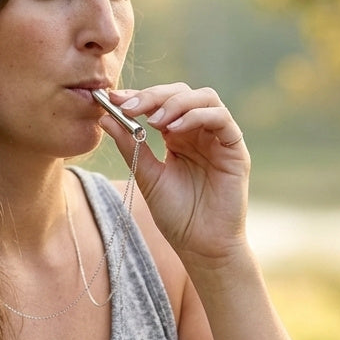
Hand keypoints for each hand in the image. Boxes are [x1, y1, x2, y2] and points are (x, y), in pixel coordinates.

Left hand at [101, 83, 249, 264]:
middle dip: (153, 95)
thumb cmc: (177, 215)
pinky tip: (175, 130)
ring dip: (175, 103)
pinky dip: (197, 116)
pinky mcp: (235, 148)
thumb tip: (105, 116)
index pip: (160, 102)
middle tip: (130, 106)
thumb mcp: (147, 175)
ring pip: (204, 98)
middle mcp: (199, 132)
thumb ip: (130, 145)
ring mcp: (218, 138)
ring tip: (153, 121)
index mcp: (177, 136)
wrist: (200, 246)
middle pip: (181, 93)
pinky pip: (221, 118)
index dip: (138, 96)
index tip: (112, 98)